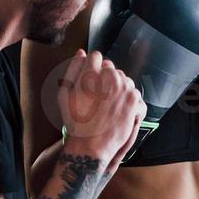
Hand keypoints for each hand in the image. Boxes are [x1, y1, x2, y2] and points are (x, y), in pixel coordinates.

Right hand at [57, 49, 144, 170]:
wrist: (92, 145)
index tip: (90, 79)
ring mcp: (124, 88)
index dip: (92, 67)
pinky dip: (127, 98)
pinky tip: (117, 109)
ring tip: (107, 104)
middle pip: (111, 67)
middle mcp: (110, 78)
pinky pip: (132, 90)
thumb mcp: (64, 94)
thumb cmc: (75, 121)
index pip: (96, 56)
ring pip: (123, 78)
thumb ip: (73, 70)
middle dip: (105, 77)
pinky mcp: (134, 100)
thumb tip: (81, 53)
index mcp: (91, 73)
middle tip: (98, 96)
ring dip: (117, 87)